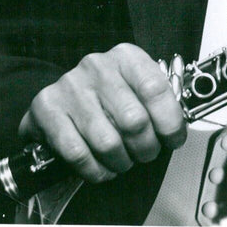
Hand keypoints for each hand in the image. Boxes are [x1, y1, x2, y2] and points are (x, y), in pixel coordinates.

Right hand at [18, 43, 186, 183]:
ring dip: (122, 162)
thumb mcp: (137, 86)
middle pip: (134, 121)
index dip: (170, 122)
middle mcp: (97, 67)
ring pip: (107, 142)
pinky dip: (96, 169)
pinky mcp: (47, 109)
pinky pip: (78, 154)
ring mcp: (70, 87)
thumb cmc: (108, 94)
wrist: (63, 94)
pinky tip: (103, 167)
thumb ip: (159, 101)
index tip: (174, 139)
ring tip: (125, 161)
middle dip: (147, 148)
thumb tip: (178, 130)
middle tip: (147, 153)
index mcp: (126, 56)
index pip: (156, 89)